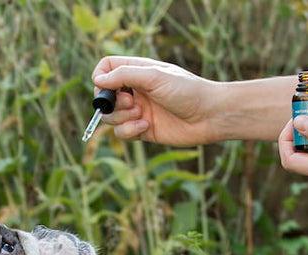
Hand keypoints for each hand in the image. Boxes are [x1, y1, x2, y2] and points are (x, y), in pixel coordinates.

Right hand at [91, 56, 222, 144]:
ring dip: (121, 117)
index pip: (106, 68)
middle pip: (104, 96)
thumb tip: (98, 79)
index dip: (101, 77)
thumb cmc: (187, 91)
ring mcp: (137, 111)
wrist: (209, 116)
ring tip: (140, 114)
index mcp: (138, 71)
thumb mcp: (154, 77)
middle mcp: (135, 90)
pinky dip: (129, 130)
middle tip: (131, 102)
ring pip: (110, 117)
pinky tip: (146, 126)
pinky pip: (121, 133)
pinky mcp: (142, 130)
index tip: (107, 86)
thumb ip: (125, 75)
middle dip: (111, 102)